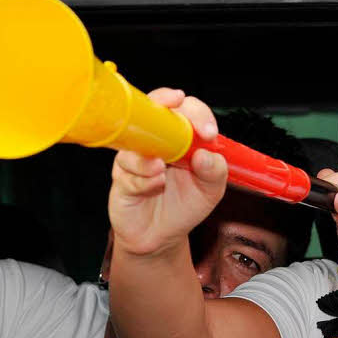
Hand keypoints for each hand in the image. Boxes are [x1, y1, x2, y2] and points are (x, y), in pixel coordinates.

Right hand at [108, 88, 224, 256]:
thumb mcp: (210, 191)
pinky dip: (143, 179)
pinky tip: (155, 185)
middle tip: (177, 110)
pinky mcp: (120, 178)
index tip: (208, 132)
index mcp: (180, 137)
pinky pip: (128, 172)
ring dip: (152, 153)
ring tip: (163, 169)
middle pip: (154, 106)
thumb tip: (205, 154)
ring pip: (136, 141)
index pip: (186, 109)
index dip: (197, 113)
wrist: (161, 236)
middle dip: (165, 102)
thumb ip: (216, 172)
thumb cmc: (184, 205)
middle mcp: (155, 141)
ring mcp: (135, 157)